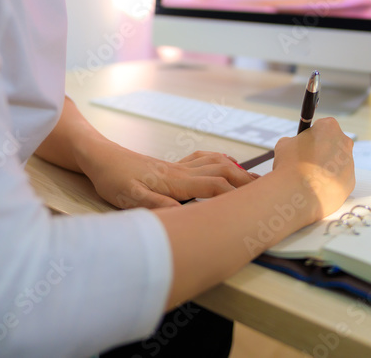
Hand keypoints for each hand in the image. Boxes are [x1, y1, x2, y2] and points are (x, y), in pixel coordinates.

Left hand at [82, 143, 258, 209]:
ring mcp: (178, 166)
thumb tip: (182, 213)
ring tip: (256, 179)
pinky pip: (203, 159)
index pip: (214, 188)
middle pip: (222, 171)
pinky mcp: (172, 165)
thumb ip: (155, 204)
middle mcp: (181, 171)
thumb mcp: (128, 198)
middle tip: (269, 190)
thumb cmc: (112, 179)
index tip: (256, 204)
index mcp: (174, 182)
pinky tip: (225, 164)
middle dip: (246, 181)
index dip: (236, 196)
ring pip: (216, 162)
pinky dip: (220, 160)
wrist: (100, 157)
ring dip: (238, 169)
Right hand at [272, 117, 354, 220]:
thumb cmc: (291, 164)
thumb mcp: (284, 145)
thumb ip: (293, 141)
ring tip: (308, 178)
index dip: (312, 135)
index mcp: (329, 127)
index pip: (323, 126)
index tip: (305, 143)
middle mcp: (344, 142)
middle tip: (306, 161)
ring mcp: (349, 163)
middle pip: (334, 144)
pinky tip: (315, 188)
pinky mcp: (350, 182)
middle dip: (323, 151)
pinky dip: (328, 184)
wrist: (300, 192)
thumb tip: (294, 145)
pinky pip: (338, 180)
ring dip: (325, 168)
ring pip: (337, 164)